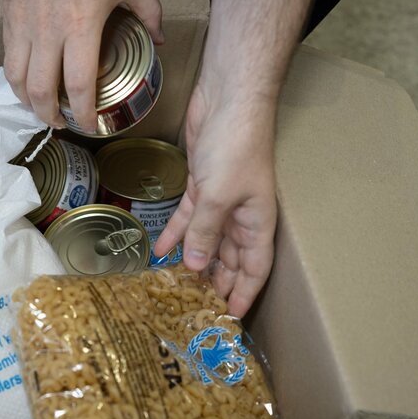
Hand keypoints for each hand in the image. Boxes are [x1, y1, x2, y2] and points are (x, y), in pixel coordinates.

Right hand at [3, 0, 163, 131]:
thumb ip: (149, 13)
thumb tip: (159, 40)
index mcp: (80, 26)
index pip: (77, 85)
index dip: (83, 113)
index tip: (90, 125)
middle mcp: (47, 32)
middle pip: (40, 91)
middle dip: (51, 116)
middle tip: (62, 123)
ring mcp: (23, 25)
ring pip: (16, 79)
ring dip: (27, 101)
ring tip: (40, 107)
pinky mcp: (8, 16)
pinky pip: (7, 58)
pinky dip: (15, 78)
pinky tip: (26, 81)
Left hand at [153, 87, 276, 317]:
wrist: (228, 100)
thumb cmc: (235, 146)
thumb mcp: (219, 195)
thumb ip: (207, 232)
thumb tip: (198, 268)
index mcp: (257, 222)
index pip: (255, 268)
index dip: (245, 293)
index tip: (232, 318)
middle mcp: (241, 215)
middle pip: (230, 258)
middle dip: (218, 283)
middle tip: (200, 309)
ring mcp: (221, 200)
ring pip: (207, 240)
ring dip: (195, 262)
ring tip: (179, 287)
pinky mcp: (201, 185)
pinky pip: (188, 217)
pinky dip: (176, 233)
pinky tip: (160, 251)